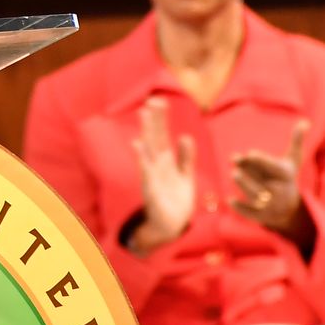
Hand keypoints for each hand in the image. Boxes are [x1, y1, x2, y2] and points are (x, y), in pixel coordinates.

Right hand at [128, 97, 195, 254]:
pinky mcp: (151, 188)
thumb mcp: (185, 175)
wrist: (172, 225)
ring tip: (144, 114)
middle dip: (154, 119)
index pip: (163, 134)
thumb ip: (186, 156)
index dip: (161, 118)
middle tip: (152, 99)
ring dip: (147, 131)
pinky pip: (146, 171)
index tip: (159, 100)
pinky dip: (142, 157)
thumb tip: (185, 136)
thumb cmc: (177, 199)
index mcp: (166, 160)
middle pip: (156, 137)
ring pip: (150, 148)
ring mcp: (153, 174)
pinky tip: (138, 144)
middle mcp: (157, 164)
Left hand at [230, 119, 310, 239]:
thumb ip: (296, 142)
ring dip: (245, 186)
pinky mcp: (263, 216)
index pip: (275, 168)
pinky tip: (228, 200)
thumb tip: (304, 121)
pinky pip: (252, 214)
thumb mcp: (292, 161)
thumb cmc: (285, 177)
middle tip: (235, 160)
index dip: (263, 161)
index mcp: (286, 176)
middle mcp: (280, 191)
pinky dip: (241, 208)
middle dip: (250, 172)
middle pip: (265, 180)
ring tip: (233, 173)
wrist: (289, 208)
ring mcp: (273, 205)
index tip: (250, 152)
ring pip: (257, 196)